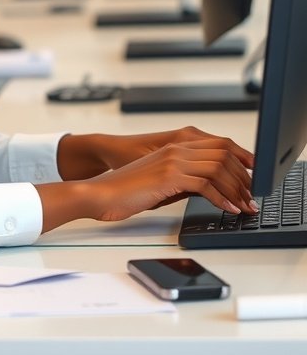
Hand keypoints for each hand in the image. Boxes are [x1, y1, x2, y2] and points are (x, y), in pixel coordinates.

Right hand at [84, 138, 256, 221]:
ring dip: (236, 189)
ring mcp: (173, 160)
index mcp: (176, 146)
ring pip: (218, 168)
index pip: (219, 145)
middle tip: (253, 197)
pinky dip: (222, 198)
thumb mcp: (163, 184)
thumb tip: (212, 192)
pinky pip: (205, 185)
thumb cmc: (127, 191)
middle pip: (224, 154)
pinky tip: (228, 209)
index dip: (242, 159)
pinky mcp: (169, 176)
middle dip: (244, 177)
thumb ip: (186, 181)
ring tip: (245, 206)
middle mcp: (177, 148)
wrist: (101, 193)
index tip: (254, 177)